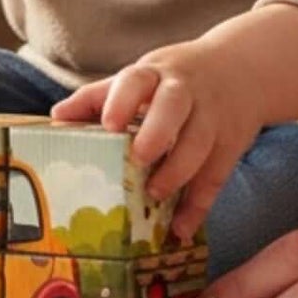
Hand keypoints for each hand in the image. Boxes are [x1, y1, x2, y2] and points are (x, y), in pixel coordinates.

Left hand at [48, 39, 262, 242]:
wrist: (242, 69)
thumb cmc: (174, 79)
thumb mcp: (141, 76)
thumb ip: (99, 96)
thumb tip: (55, 117)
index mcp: (155, 73)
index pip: (136, 79)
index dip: (121, 101)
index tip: (109, 125)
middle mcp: (185, 91)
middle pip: (173, 106)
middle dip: (157, 132)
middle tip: (139, 159)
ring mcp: (212, 117)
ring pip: (199, 143)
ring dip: (178, 172)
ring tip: (155, 195)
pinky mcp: (232, 144)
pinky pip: (217, 176)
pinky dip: (199, 206)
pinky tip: (181, 228)